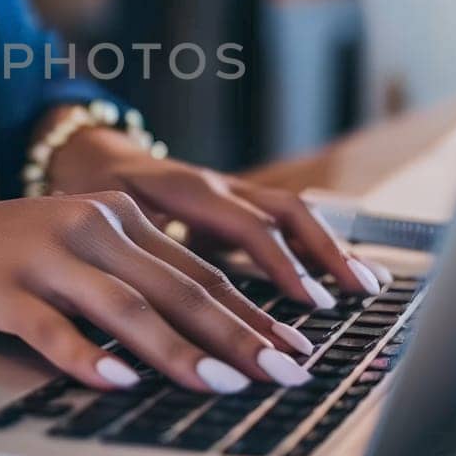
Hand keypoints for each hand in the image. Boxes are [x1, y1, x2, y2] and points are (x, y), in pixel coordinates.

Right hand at [0, 192, 314, 392]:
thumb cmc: (3, 255)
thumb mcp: (78, 247)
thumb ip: (136, 275)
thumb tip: (209, 330)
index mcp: (118, 215)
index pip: (201, 271)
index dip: (253, 313)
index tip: (295, 348)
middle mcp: (90, 226)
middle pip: (177, 289)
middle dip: (238, 336)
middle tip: (285, 372)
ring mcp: (46, 255)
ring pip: (125, 309)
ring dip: (178, 352)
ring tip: (222, 385)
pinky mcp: (3, 288)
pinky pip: (52, 329)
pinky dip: (87, 358)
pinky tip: (116, 383)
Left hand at [46, 121, 391, 309]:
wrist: (87, 155)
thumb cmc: (86, 191)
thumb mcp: (100, 217)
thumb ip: (124, 248)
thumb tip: (141, 300)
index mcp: (183, 187)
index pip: (245, 223)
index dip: (279, 263)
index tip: (307, 300)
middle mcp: (215, 184)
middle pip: (284, 212)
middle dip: (324, 253)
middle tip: (357, 293)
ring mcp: (229, 190)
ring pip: (292, 213)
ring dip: (330, 249)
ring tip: (368, 285)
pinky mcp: (234, 203)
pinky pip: (283, 221)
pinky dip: (314, 248)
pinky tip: (342, 276)